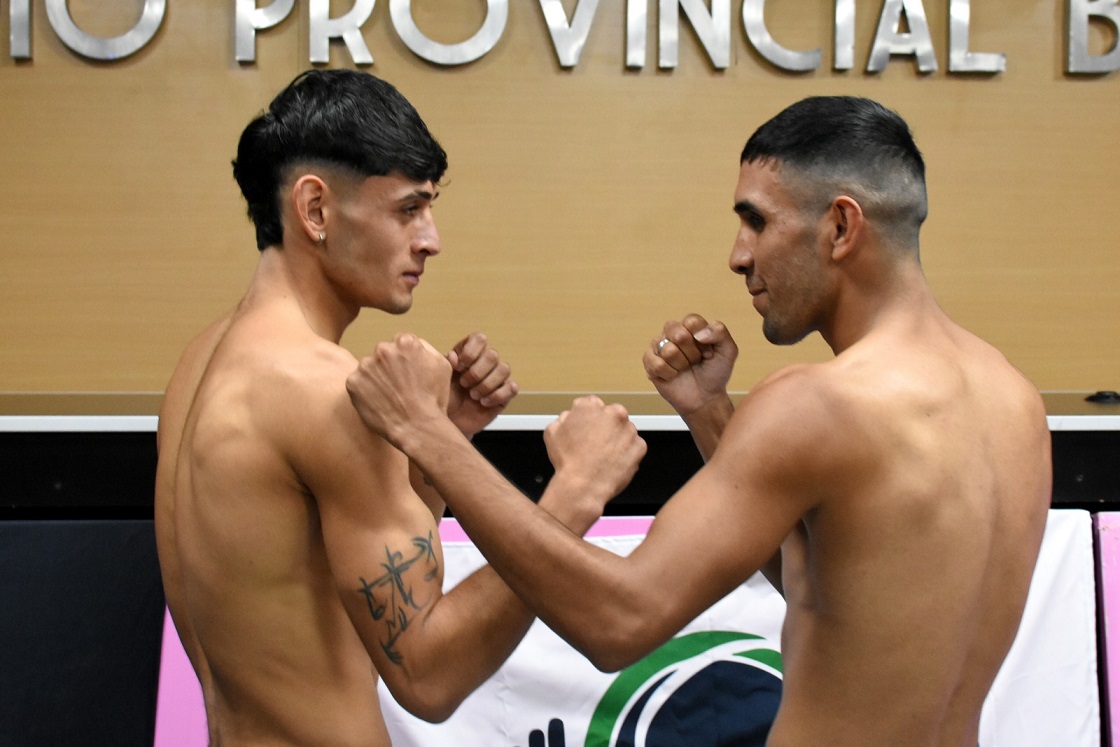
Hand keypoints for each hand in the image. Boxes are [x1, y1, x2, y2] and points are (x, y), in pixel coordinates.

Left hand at [346, 333, 451, 449]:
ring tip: (389, 396)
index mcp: (405, 342)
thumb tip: (414, 345)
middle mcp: (383, 349)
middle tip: (399, 387)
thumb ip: (426, 348)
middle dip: (389, 366)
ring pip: (369, 368)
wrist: (417, 427)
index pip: (400, 343)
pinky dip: (365, 391)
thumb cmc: (433, 399)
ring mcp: (365, 365)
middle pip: (383, 353)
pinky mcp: (353, 382)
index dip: (405, 359)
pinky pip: (358, 383)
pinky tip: (379, 402)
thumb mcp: (442, 366)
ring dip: (376, 378)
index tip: (408, 374)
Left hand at [446, 332, 517, 437]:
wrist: (448, 422)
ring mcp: (497, 378)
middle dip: (477, 372)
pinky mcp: (504, 394)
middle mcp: (485, 363)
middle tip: (464, 384)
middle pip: (493, 354)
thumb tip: (454, 356)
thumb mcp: (439, 379)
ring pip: (504, 369)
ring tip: (473, 395)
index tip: (459, 367)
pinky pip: (512, 387)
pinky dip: (498, 395)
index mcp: (469, 354)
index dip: (471, 351)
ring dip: (487, 384)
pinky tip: (484, 402)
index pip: (480, 339)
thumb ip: (446, 365)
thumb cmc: (442, 398)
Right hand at [542, 396, 646, 528]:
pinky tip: (614, 462)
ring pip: (624, 431)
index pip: (591, 404)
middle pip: (611, 415)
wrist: (583, 485)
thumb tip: (571, 417)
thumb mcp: (553, 432)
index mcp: (591, 406)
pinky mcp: (639, 446)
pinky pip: (634, 447)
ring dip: (617, 439)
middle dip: (606, 426)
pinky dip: (627, 453)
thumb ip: (565, 418)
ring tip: (604, 456)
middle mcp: (613, 413)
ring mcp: (629, 430)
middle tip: (596, 444)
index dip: (587, 419)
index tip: (586, 429)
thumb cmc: (567, 460)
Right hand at [643, 314, 737, 416]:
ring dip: (681, 365)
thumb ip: (720, 332)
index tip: (708, 353)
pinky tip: (674, 376)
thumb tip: (698, 334)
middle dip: (692, 353)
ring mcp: (659, 346)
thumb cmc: (715, 373)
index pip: (692, 321)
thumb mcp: (728, 351)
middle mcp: (673, 332)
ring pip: (667, 350)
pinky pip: (656, 363)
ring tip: (685, 369)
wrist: (705, 398)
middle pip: (678, 333)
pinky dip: (669, 374)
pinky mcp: (649, 361)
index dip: (703, 340)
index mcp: (691, 327)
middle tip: (696, 361)